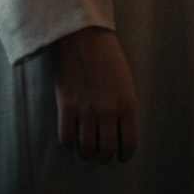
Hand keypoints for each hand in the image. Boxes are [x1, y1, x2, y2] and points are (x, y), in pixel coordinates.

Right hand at [53, 26, 138, 162]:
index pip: (128, 143)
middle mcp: (107, 112)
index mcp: (127, 105)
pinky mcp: (66, 107)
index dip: (124, 154)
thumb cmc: (108, 56)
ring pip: (86, 148)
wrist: (84, 37)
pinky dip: (69, 142)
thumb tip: (119, 131)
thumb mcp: (126, 82)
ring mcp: (85, 111)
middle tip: (101, 155)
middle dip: (104, 157)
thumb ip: (124, 107)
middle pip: (106, 150)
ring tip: (87, 149)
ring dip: (87, 152)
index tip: (121, 156)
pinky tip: (71, 136)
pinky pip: (66, 138)